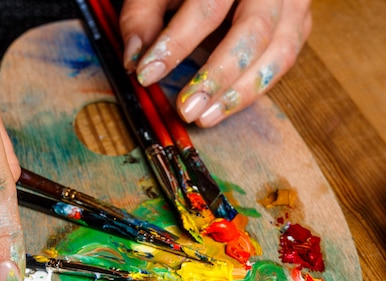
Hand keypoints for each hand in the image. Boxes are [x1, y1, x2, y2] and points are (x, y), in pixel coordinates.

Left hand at [119, 0, 311, 126]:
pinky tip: (224, 106)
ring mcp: (292, 3)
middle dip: (217, 76)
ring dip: (241, 92)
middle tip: (186, 109)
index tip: (147, 74)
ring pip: (279, 52)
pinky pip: (285, 60)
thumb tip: (134, 61)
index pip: (207, 8)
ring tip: (205, 117)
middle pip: (253, 31)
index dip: (176, 43)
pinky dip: (255, 88)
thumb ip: (143, 16)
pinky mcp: (298, 23)